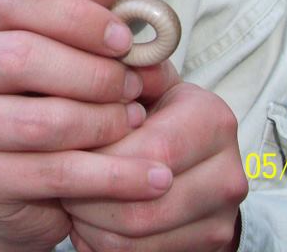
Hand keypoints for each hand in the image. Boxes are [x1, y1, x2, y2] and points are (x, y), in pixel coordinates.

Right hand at [0, 0, 173, 251]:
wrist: (37, 186)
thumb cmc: (62, 100)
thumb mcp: (83, 50)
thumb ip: (90, 9)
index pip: (13, 0)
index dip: (74, 15)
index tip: (123, 38)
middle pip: (20, 57)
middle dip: (91, 72)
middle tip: (134, 86)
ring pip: (37, 120)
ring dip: (103, 122)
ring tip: (138, 122)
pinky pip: (52, 173)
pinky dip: (112, 177)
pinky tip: (151, 176)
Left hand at [63, 81, 247, 251]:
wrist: (189, 162)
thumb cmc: (153, 114)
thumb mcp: (144, 84)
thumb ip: (124, 69)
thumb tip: (101, 53)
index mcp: (213, 119)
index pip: (150, 150)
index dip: (98, 155)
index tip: (64, 147)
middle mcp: (228, 170)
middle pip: (140, 204)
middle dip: (86, 194)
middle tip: (58, 179)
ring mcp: (221, 215)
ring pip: (134, 238)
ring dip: (88, 222)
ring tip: (70, 199)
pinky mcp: (210, 246)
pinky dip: (101, 242)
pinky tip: (88, 219)